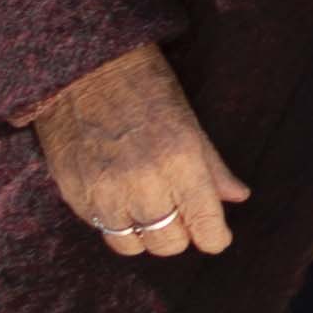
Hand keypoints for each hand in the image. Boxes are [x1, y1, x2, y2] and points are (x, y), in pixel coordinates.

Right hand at [29, 42, 247, 258]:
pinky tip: (119, 198)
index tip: (215, 235)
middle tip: (179, 214)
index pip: (205, 227)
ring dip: (145, 233)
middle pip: (169, 244)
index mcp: (179, 161)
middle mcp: (143, 184)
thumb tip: (238, 197)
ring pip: (133, 245)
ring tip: (148, 209)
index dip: (215, 237)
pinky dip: (115, 222)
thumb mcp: (188, 120)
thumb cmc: (143, 86)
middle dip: (180, 234)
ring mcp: (104, 192)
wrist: (82, 68)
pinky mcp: (75, 194)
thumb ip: (212, 166)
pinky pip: (101, 229)